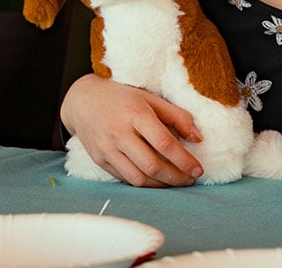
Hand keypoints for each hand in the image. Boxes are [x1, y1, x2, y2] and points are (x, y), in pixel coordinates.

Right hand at [60, 74, 204, 186]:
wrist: (83, 100)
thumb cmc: (123, 98)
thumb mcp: (152, 99)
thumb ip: (177, 116)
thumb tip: (198, 138)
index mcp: (135, 115)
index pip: (164, 143)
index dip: (184, 160)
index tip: (199, 169)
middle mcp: (119, 134)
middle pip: (152, 165)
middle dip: (176, 177)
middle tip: (191, 179)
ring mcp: (106, 149)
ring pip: (138, 177)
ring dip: (161, 184)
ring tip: (177, 181)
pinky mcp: (99, 160)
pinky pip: (125, 178)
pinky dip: (144, 182)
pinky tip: (157, 179)